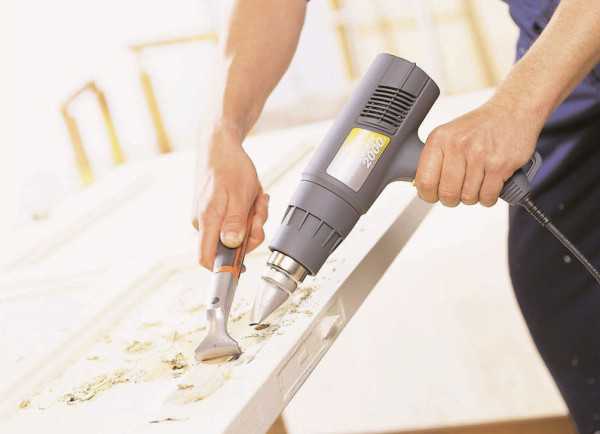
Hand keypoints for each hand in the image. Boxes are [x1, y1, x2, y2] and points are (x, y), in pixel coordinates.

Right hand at [193, 126, 268, 268]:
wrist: (219, 144)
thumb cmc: (229, 166)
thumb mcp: (240, 194)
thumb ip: (235, 222)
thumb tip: (233, 245)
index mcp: (207, 220)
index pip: (206, 259)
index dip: (224, 269)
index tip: (242, 269)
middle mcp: (204, 222)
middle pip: (231, 246)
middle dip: (251, 230)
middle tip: (257, 209)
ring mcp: (211, 217)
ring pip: (238, 231)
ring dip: (253, 217)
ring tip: (255, 196)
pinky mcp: (217, 211)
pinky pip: (237, 220)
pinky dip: (248, 210)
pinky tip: (252, 195)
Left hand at [415, 96, 543, 206]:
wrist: (513, 111)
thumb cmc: (479, 127)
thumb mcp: (448, 135)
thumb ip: (434, 159)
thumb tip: (423, 188)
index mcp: (439, 139)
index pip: (424, 181)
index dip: (428, 195)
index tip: (433, 195)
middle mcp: (458, 145)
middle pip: (447, 193)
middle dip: (451, 199)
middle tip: (457, 192)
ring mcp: (480, 155)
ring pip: (468, 197)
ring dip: (472, 196)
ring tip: (476, 182)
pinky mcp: (500, 165)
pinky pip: (488, 196)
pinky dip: (488, 197)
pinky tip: (489, 184)